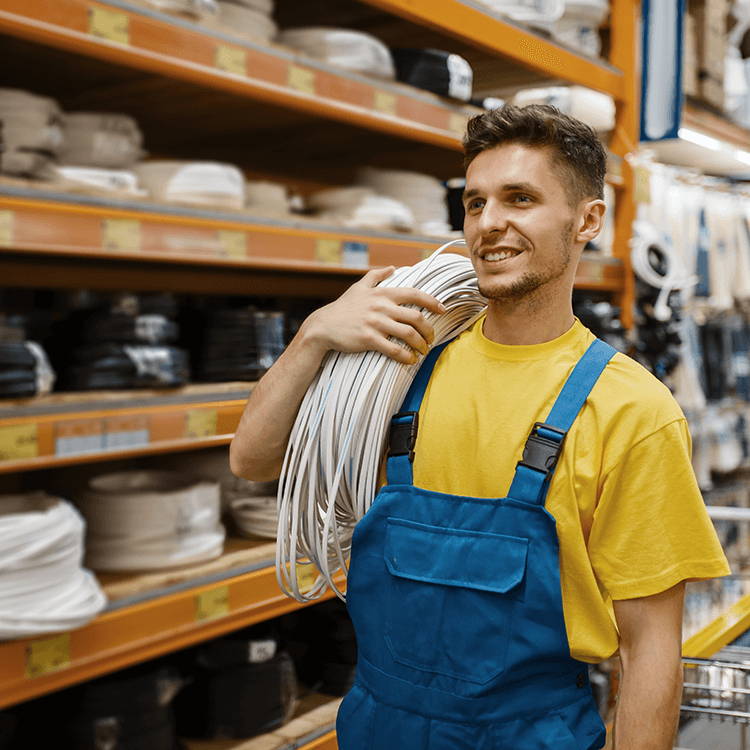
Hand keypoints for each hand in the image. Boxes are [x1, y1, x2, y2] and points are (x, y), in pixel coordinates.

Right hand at [300, 266, 446, 364]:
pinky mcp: (369, 339)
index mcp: (382, 294)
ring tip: (423, 351)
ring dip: (420, 345)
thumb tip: (392, 268)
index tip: (442, 310)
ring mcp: (375, 323)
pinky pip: (394, 349)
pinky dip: (406, 356)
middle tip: (431, 339)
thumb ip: (376, 276)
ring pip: (408, 334)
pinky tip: (410, 360)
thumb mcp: (358, 287)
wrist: (323, 326)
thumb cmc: (343, 308)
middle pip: (416, 317)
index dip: (432, 302)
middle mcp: (381, 307)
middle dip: (429, 330)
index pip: (414, 294)